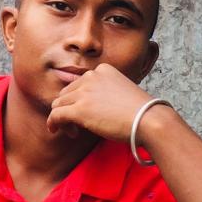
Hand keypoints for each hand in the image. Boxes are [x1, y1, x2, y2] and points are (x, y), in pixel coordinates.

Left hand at [47, 63, 164, 143]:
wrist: (148, 119)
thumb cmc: (140, 112)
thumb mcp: (122, 92)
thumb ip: (105, 92)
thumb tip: (92, 107)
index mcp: (102, 70)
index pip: (78, 84)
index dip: (78, 100)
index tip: (86, 114)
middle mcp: (91, 77)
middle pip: (66, 93)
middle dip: (69, 109)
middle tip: (77, 125)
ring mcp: (84, 92)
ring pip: (58, 104)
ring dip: (62, 118)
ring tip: (74, 130)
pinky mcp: (79, 109)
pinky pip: (55, 115)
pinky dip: (53, 124)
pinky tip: (56, 131)